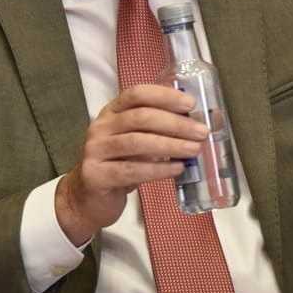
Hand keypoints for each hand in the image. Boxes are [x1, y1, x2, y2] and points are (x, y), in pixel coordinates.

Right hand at [55, 84, 205, 244]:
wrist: (89, 198)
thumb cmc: (120, 165)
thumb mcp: (138, 142)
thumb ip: (162, 131)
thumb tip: (204, 122)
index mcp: (112, 112)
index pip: (137, 94)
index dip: (164, 96)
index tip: (190, 104)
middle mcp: (100, 127)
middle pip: (140, 117)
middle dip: (175, 124)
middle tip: (201, 132)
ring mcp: (95, 151)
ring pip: (137, 142)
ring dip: (170, 145)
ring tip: (194, 150)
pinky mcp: (96, 175)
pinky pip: (131, 170)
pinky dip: (158, 169)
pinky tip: (177, 169)